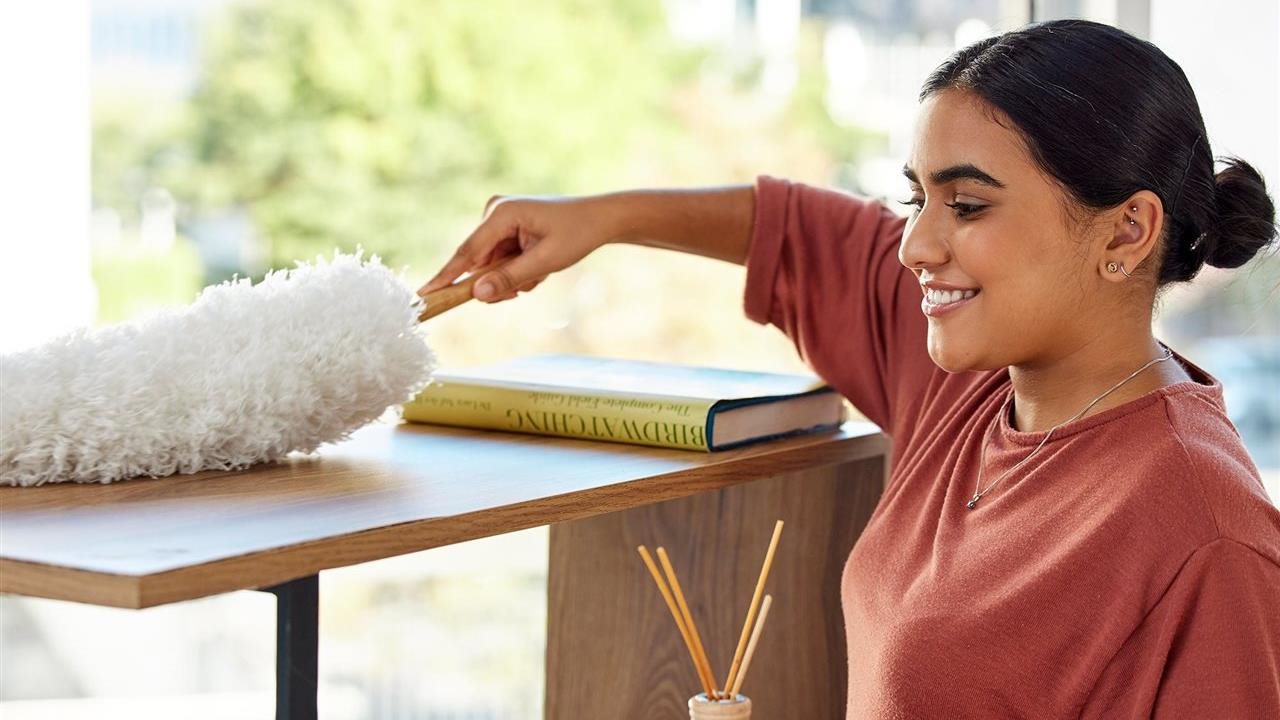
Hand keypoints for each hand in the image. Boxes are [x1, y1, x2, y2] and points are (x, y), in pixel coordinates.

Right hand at [418, 195, 614, 302]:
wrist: (599, 218)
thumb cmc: (577, 234)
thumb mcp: (546, 261)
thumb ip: (510, 278)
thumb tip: (478, 294)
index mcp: (501, 213)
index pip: (467, 253)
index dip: (446, 277)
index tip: (423, 295)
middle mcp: (494, 212)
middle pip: (479, 265)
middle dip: (501, 281)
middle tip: (529, 284)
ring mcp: (497, 220)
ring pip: (489, 267)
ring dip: (513, 278)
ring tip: (540, 271)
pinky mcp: (503, 229)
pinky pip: (499, 262)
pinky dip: (517, 271)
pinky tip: (537, 264)